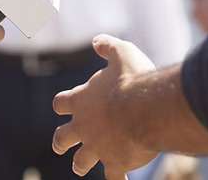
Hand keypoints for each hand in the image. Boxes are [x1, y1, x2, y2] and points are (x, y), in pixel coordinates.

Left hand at [52, 35, 156, 178]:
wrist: (148, 108)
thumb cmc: (134, 79)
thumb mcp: (121, 53)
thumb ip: (107, 46)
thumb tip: (97, 40)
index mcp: (80, 101)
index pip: (60, 104)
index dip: (62, 105)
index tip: (62, 107)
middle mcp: (83, 126)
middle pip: (61, 137)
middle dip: (60, 141)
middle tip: (59, 145)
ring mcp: (97, 146)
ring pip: (80, 162)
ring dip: (80, 163)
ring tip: (80, 166)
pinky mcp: (115, 162)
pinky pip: (114, 177)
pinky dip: (118, 179)